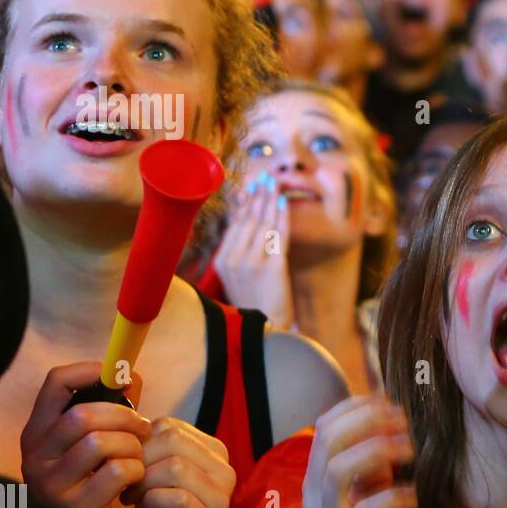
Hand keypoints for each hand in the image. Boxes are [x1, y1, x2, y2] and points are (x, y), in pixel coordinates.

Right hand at [21, 362, 149, 507]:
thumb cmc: (95, 480)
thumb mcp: (95, 442)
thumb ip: (112, 408)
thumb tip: (131, 375)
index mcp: (37, 434)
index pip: (55, 383)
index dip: (90, 370)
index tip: (118, 374)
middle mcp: (36, 457)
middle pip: (82, 414)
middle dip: (124, 416)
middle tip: (144, 426)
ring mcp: (52, 484)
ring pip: (100, 442)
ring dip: (131, 445)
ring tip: (137, 457)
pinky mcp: (75, 506)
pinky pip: (116, 471)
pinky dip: (136, 470)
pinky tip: (135, 480)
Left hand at [126, 417, 235, 507]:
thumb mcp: (156, 472)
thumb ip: (151, 448)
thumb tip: (129, 429)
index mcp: (213, 450)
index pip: (170, 426)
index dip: (139, 443)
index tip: (128, 464)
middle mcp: (224, 468)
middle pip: (173, 441)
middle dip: (140, 460)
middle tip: (126, 483)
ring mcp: (222, 495)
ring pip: (176, 467)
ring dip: (144, 483)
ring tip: (132, 497)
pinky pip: (177, 499)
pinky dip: (152, 501)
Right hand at [212, 170, 293, 327]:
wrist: (266, 330)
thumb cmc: (256, 302)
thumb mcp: (239, 276)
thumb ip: (240, 252)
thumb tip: (248, 222)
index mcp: (222, 261)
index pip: (235, 225)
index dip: (245, 203)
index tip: (252, 186)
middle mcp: (233, 259)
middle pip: (248, 220)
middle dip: (258, 196)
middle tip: (266, 177)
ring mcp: (252, 263)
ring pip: (262, 224)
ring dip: (269, 200)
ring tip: (275, 183)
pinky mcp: (272, 267)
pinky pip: (278, 235)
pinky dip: (281, 216)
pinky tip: (283, 201)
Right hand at [300, 394, 416, 507]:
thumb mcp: (354, 501)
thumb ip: (366, 473)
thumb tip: (391, 442)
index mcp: (316, 478)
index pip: (323, 427)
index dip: (355, 406)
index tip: (389, 402)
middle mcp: (315, 493)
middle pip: (328, 439)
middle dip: (368, 420)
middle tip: (404, 421)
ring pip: (338, 470)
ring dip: (378, 452)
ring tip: (410, 451)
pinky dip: (390, 500)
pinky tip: (413, 497)